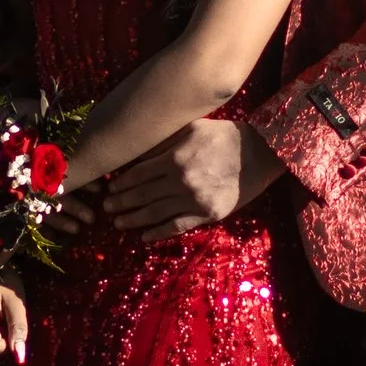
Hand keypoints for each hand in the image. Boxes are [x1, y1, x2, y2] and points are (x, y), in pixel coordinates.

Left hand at [99, 115, 281, 236]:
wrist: (259, 153)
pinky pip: (177, 226)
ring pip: (155, 213)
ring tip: (119, 224)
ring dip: (134, 220)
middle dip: (121, 203)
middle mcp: (181, 181)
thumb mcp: (192, 128)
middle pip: (142, 195)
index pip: (138, 174)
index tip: (109, 189)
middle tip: (106, 209)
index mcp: (174, 158)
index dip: (121, 183)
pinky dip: (159, 233)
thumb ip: (164, 142)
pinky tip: (145, 236)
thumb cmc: (223, 136)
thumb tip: (137, 155)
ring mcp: (194, 200)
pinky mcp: (207, 214)